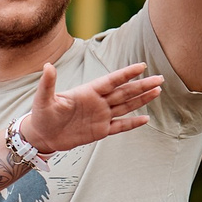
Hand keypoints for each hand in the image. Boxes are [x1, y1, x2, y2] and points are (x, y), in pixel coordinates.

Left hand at [20, 60, 162, 155]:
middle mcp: (98, 102)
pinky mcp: (100, 130)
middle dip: (142, 85)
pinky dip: (132, 123)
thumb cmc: (41, 114)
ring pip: (125, 106)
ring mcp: (100, 116)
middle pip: (124, 92)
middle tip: (160, 78)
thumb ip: (48, 83)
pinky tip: (145, 119)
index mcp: (88, 92)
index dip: (126, 74)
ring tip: (157, 91)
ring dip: (141, 99)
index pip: (111, 80)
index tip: (142, 66)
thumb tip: (47, 65)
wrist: (41, 135)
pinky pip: (120, 126)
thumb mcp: (43, 98)